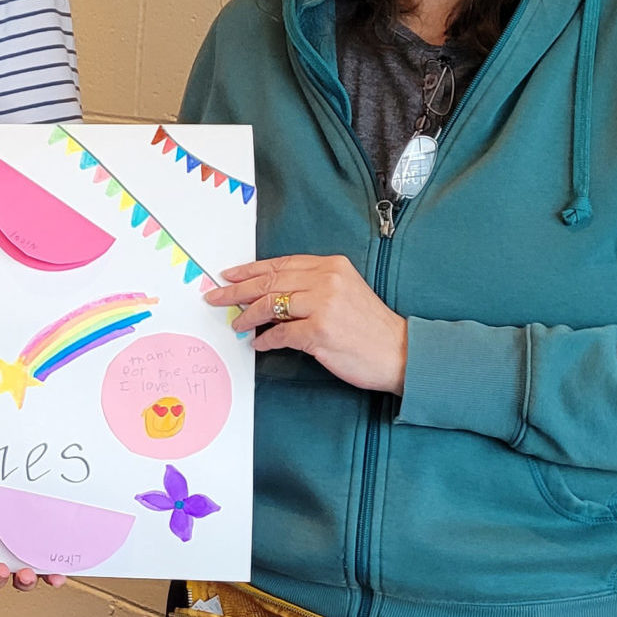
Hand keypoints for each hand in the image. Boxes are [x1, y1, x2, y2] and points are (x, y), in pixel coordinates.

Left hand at [205, 254, 407, 393]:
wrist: (400, 352)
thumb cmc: (370, 325)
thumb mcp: (344, 290)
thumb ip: (311, 285)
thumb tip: (269, 293)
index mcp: (331, 266)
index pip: (280, 264)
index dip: (249, 270)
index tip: (228, 276)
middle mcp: (326, 281)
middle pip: (268, 282)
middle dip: (237, 291)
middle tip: (215, 297)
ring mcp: (323, 306)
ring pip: (270, 306)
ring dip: (248, 316)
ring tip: (237, 323)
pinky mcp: (320, 332)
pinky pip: (281, 334)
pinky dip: (266, 340)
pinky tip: (259, 344)